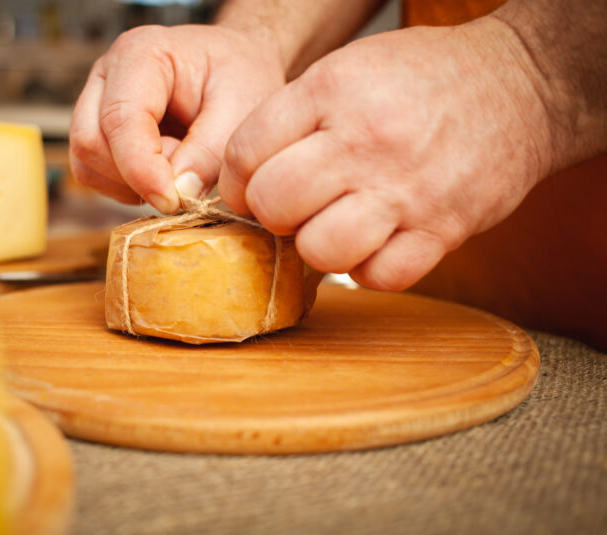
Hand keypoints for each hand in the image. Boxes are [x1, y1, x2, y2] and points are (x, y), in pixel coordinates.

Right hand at [69, 25, 284, 212]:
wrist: (239, 68)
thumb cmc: (242, 79)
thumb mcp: (242, 110)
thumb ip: (211, 152)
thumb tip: (178, 193)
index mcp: (140, 55)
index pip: (120, 118)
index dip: (141, 168)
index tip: (173, 202)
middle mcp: (107, 76)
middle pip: (90, 142)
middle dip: (135, 176)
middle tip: (188, 173)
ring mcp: (96, 104)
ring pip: (87, 164)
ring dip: (130, 185)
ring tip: (180, 166)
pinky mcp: (99, 133)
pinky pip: (95, 175)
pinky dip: (127, 188)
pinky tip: (164, 174)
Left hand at [219, 17, 552, 289]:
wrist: (521, 86)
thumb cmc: (423, 79)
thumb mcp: (347, 69)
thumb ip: (292, 118)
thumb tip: (244, 178)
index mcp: (332, 92)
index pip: (245, 153)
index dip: (235, 181)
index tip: (248, 189)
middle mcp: (365, 140)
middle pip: (273, 204)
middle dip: (271, 214)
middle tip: (292, 207)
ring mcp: (406, 189)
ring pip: (320, 250)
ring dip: (316, 247)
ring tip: (333, 225)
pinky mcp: (443, 229)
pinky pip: (379, 278)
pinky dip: (367, 269)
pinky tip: (374, 243)